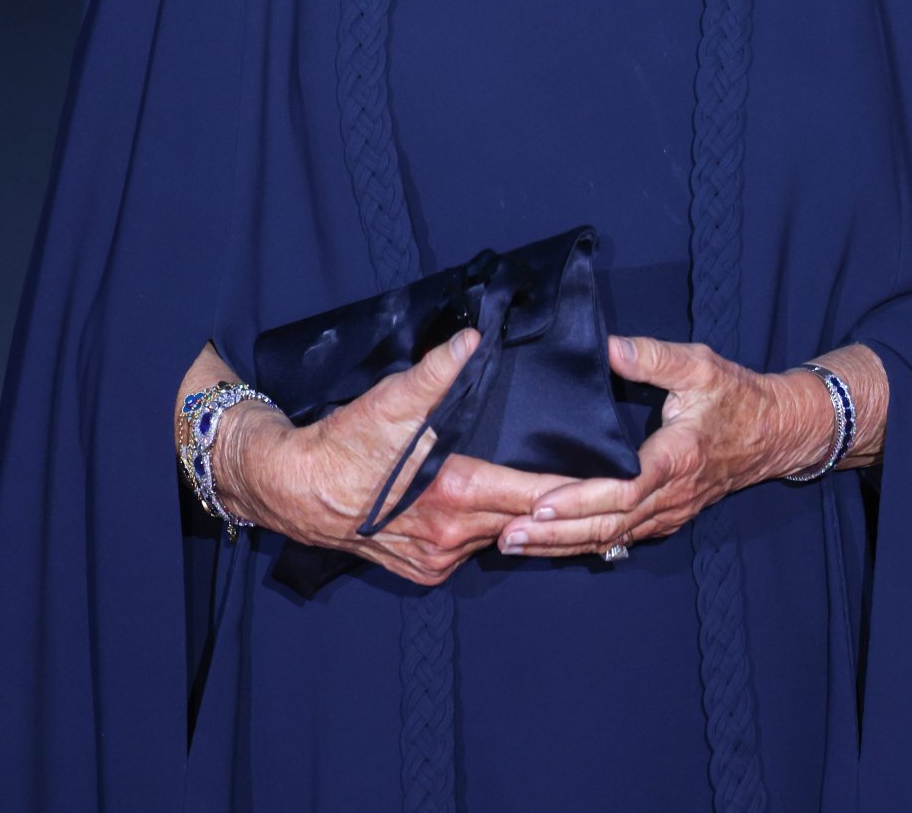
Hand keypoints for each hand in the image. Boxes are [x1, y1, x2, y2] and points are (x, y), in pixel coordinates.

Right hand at [213, 330, 577, 587]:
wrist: (296, 489)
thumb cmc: (346, 443)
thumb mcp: (393, 398)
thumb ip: (440, 370)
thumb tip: (475, 340)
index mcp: (454, 493)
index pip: (536, 494)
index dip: (577, 489)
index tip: (615, 483)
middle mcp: (452, 536)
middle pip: (524, 518)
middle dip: (558, 504)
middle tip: (600, 485)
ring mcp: (438, 559)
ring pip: (499, 535)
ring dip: (519, 516)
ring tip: (556, 494)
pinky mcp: (424, 570)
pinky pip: (472, 548)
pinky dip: (486, 530)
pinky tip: (494, 508)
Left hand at [494, 334, 822, 558]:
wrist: (776, 434)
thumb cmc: (736, 396)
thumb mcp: (699, 365)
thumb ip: (651, 356)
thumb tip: (605, 346)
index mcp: (677, 457)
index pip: (623, 488)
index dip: (580, 499)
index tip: (540, 503)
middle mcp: (672, 494)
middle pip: (607, 524)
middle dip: (555, 533)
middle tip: (507, 535)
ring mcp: (670, 512)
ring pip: (611, 538)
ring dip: (562, 544)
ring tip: (514, 544)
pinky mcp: (667, 517)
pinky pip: (621, 539)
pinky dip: (583, 545)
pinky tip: (551, 546)